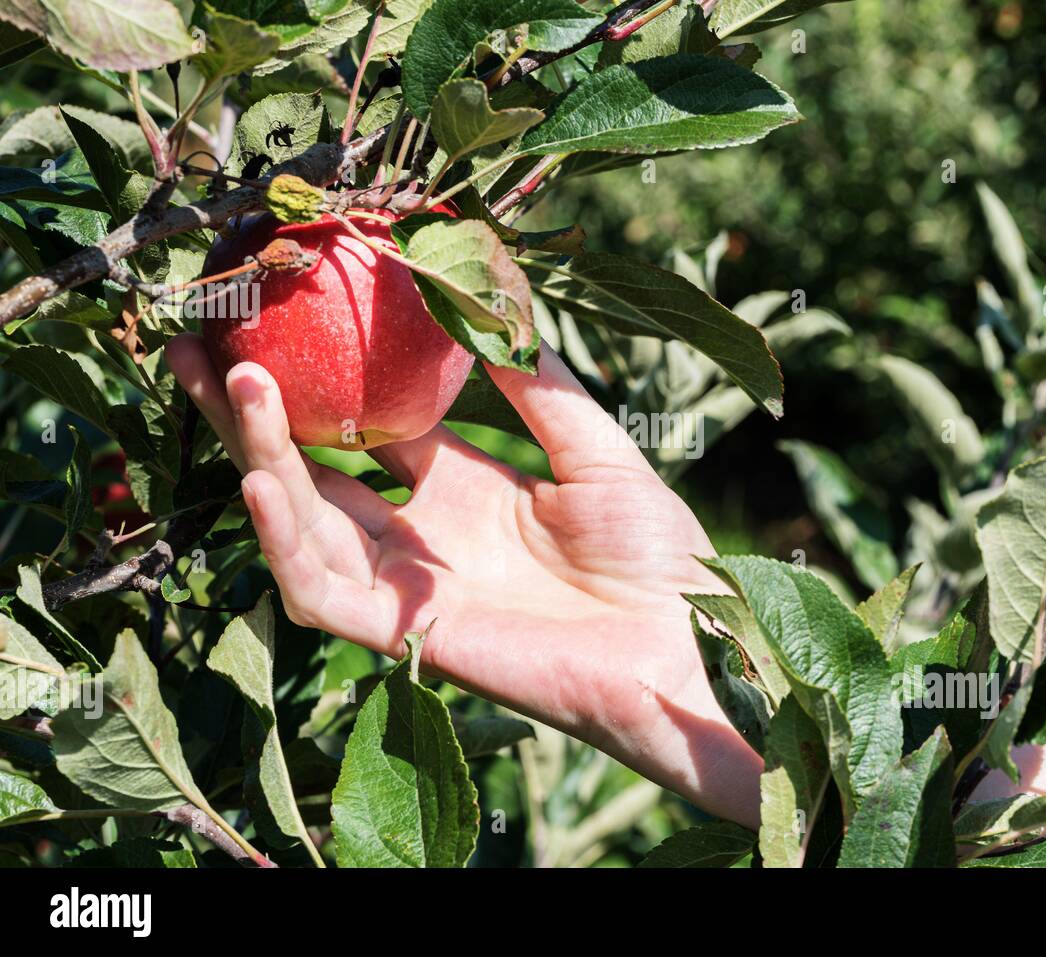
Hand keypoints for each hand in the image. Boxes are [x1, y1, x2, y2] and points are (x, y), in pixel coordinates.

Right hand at [166, 336, 762, 826]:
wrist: (685, 648)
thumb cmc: (658, 559)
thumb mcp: (597, 454)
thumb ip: (540, 391)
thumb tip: (493, 305)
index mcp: (463, 489)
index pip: (368, 428)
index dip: (324, 379)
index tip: (287, 316)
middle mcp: (423, 533)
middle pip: (315, 467)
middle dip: (258, 410)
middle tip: (204, 341)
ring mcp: (411, 584)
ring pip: (304, 520)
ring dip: (261, 456)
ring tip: (233, 382)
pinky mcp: (410, 634)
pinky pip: (324, 590)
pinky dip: (287, 540)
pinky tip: (261, 480)